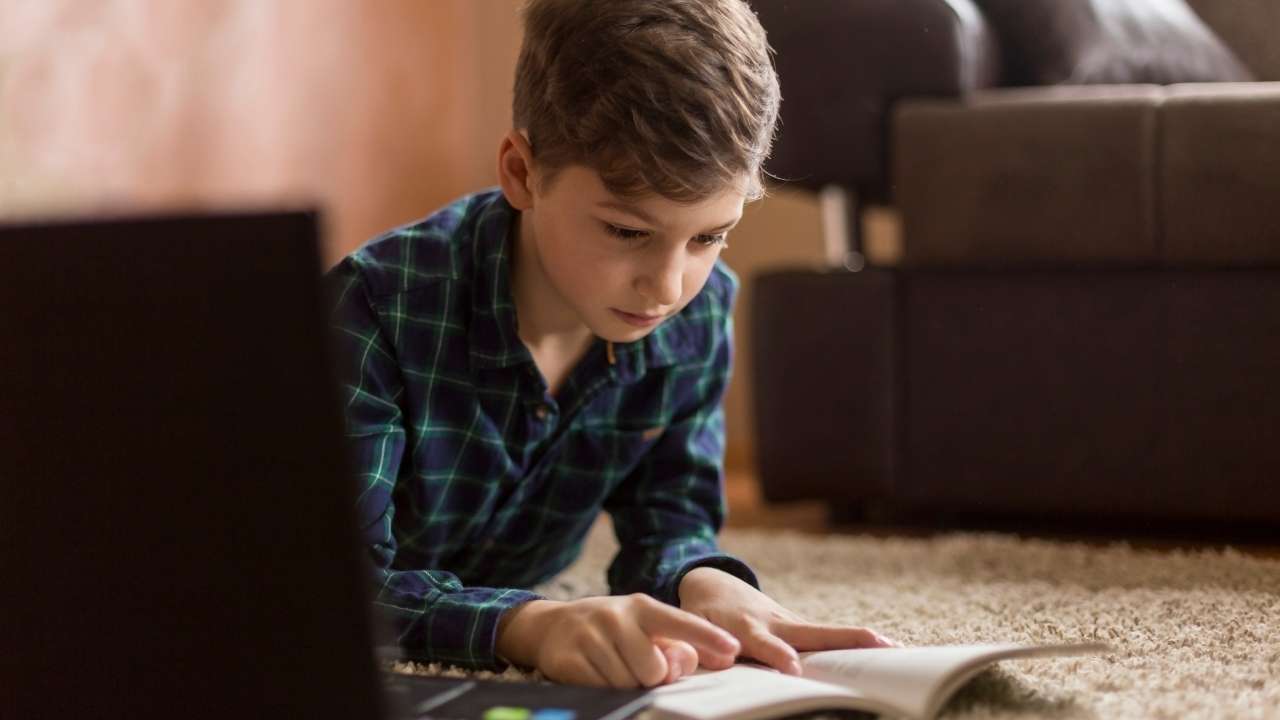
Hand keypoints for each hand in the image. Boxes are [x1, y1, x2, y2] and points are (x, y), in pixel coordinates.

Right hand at [495, 594, 741, 687]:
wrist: (554, 626)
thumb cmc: (612, 630)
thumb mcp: (642, 628)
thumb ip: (672, 645)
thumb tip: (689, 661)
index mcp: (641, 606)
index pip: (680, 622)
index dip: (708, 637)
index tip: (733, 649)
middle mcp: (616, 616)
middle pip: (654, 670)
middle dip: (650, 677)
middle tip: (636, 666)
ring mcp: (590, 636)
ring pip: (627, 684)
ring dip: (625, 685)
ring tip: (613, 667)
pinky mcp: (568, 659)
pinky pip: (601, 691)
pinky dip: (603, 689)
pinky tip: (595, 673)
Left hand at [677, 567, 897, 675]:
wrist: (713, 582)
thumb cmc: (702, 612)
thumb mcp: (693, 624)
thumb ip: (705, 643)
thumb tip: (724, 660)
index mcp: (746, 625)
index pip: (765, 643)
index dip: (778, 654)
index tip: (793, 669)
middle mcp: (776, 622)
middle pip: (814, 632)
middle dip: (844, 639)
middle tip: (876, 645)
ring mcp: (791, 623)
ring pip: (827, 634)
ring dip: (859, 641)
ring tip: (895, 649)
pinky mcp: (799, 627)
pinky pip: (828, 639)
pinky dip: (856, 644)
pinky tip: (886, 652)